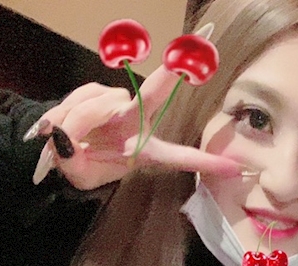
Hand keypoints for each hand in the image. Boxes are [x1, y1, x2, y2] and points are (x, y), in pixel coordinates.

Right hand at [27, 63, 243, 188]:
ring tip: (71, 139)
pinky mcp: (97, 91)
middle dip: (169, 74)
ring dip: (78, 122)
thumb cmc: (85, 163)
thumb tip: (63, 138)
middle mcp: (137, 121)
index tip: (236, 168)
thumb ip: (74, 161)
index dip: (206, 164)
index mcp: (145, 150)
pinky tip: (63, 125)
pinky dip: (66, 113)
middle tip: (187, 56)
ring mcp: (118, 103)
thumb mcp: (83, 176)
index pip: (180, 158)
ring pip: (99, 105)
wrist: (61, 149)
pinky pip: (82, 98)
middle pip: (156, 94)